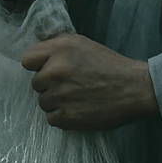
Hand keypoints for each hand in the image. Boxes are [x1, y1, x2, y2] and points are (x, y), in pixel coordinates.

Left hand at [21, 33, 158, 129]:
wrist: (134, 88)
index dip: (37, 65)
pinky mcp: (68, 117)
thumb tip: (37, 55)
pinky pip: (51, 119)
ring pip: (43, 103)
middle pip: (35, 84)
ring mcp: (61, 95)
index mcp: (59, 49)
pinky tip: (77, 109)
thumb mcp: (81, 43)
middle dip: (49, 85)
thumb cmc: (109, 64)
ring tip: (76, 98)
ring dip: (56, 102)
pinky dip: (62, 117)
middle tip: (69, 85)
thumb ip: (56, 46)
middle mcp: (56, 71)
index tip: (47, 69)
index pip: (27, 60)